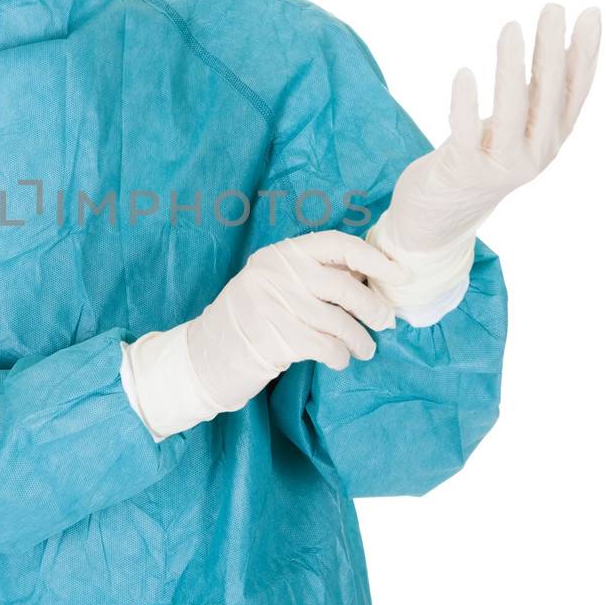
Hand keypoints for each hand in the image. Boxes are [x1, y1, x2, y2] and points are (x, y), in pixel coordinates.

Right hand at [123, 229, 402, 437]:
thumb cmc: (251, 319)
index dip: (372, 258)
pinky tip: (339, 359)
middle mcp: (277, 273)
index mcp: (281, 254)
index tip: (399, 273)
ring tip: (365, 349)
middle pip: (344, 286)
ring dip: (360, 340)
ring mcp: (274, 305)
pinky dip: (339, 356)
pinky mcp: (275, 338)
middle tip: (386, 322)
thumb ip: (312, 275)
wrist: (206, 354)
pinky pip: (326, 346)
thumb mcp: (275, 284)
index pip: (336, 244)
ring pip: (339, 321)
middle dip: (373, 307)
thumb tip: (369, 276)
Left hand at [379, 2, 601, 254]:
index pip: (575, 92)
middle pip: (548, 96)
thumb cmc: (477, 161)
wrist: (440, 219)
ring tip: (511, 28)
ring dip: (512, 68)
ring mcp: (502, 166)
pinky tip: (463, 73)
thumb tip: (555, 47)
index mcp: (550, 139)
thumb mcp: (515, 127)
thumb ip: (534, 95)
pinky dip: (464, 103)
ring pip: (513, 112)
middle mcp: (535, 154)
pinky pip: (466, 133)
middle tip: (552, 8)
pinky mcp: (464, 171)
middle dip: (552, 49)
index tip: (589, 14)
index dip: (585, 54)